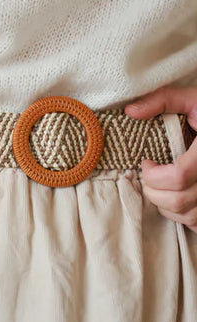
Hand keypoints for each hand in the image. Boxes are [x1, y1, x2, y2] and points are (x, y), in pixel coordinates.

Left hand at [125, 85, 196, 231]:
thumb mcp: (195, 99)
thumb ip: (165, 100)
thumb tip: (131, 111)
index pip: (178, 176)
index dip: (154, 175)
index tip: (146, 163)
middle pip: (178, 200)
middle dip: (153, 191)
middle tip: (148, 177)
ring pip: (185, 214)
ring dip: (164, 204)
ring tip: (160, 186)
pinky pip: (195, 223)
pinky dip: (180, 214)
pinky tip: (176, 195)